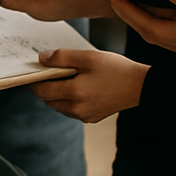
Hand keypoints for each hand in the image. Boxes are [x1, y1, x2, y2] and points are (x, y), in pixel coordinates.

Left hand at [29, 48, 148, 122]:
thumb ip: (62, 57)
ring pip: (59, 106)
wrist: (142, 86)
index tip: (33, 72)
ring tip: (71, 78)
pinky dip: (70, 101)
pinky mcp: (92, 118)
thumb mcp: (89, 57)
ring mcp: (84, 115)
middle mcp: (76, 108)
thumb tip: (42, 58)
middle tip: (54, 71)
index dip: (34, 81)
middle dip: (47, 86)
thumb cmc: (116, 69)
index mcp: (73, 93)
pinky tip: (82, 88)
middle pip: (48, 99)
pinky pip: (72, 110)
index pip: (41, 90)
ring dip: (58, 94)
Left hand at [104, 0, 175, 67]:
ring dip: (123, 5)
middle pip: (128, 17)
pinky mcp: (161, 37)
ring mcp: (157, 38)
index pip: (132, 13)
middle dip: (115, 0)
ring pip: (133, 20)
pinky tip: (131, 0)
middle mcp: (155, 36)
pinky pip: (142, 22)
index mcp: (161, 31)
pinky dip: (133, 11)